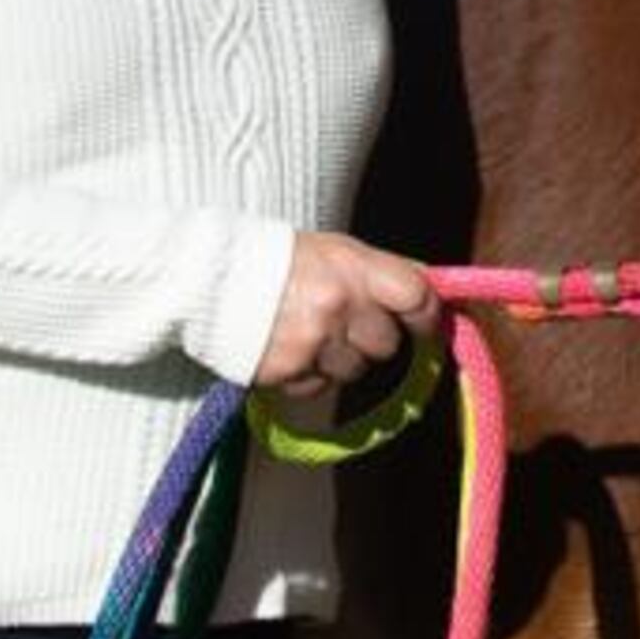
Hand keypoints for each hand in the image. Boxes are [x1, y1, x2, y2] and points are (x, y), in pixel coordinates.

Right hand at [252, 232, 438, 395]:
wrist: (210, 277)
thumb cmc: (280, 260)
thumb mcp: (335, 251)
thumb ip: (380, 274)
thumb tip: (428, 295)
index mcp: (354, 267)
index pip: (417, 298)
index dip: (425, 315)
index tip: (421, 323)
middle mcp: (338, 305)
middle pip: (387, 344)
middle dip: (371, 338)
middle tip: (343, 320)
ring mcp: (313, 342)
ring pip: (353, 371)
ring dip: (338, 359)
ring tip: (309, 332)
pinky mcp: (287, 372)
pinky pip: (316, 387)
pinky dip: (307, 374)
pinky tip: (289, 348)